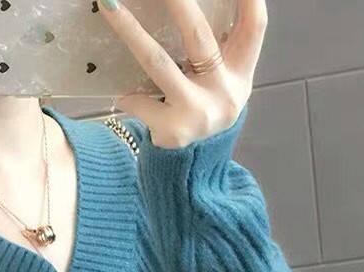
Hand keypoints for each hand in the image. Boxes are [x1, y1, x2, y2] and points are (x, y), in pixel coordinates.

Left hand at [97, 0, 266, 148]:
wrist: (197, 163)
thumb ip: (218, 47)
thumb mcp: (223, 79)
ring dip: (130, 32)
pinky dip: (128, 96)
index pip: (253, 28)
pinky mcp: (172, 130)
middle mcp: (223, 90)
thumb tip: (181, 7)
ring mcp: (197, 111)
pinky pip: (140, 102)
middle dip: (178, 4)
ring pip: (159, 63)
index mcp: (240, 72)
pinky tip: (122, 95)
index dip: (248, 0)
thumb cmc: (206, 106)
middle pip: (199, 38)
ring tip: (110, 7)